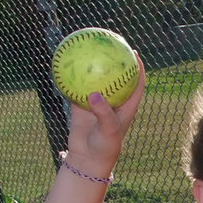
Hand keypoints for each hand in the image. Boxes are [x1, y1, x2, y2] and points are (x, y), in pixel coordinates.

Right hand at [65, 55, 145, 174]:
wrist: (87, 158)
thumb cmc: (104, 147)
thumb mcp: (108, 130)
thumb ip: (103, 112)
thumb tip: (93, 94)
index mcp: (126, 107)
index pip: (136, 84)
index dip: (138, 68)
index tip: (135, 53)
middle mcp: (112, 102)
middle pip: (116, 77)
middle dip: (114, 61)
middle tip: (110, 44)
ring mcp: (96, 103)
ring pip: (95, 80)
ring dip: (92, 67)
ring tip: (86, 49)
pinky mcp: (81, 106)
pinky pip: (76, 88)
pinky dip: (71, 79)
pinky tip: (64, 66)